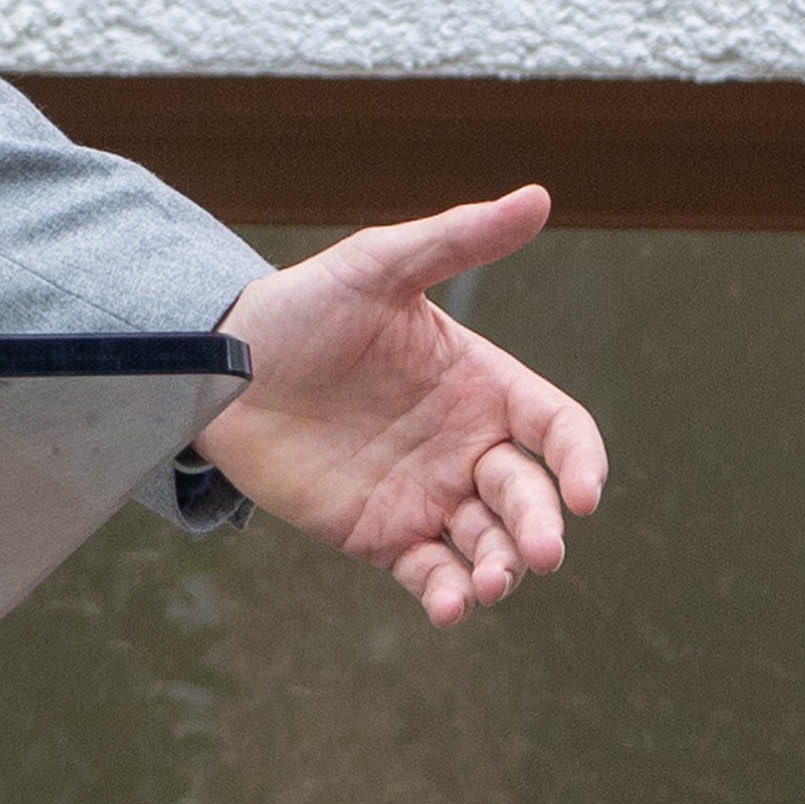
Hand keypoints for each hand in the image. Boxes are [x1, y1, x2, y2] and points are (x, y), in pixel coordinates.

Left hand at [197, 185, 611, 623]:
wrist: (222, 366)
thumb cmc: (304, 307)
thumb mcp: (378, 265)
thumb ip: (456, 238)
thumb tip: (539, 196)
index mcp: (484, 386)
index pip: (558, 429)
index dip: (580, 460)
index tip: (583, 491)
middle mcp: (467, 446)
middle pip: (530, 497)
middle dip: (542, 528)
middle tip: (541, 552)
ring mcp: (429, 495)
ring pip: (491, 546)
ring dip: (504, 570)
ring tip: (493, 584)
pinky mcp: (383, 535)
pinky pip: (432, 575)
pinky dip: (450, 598)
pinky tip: (451, 607)